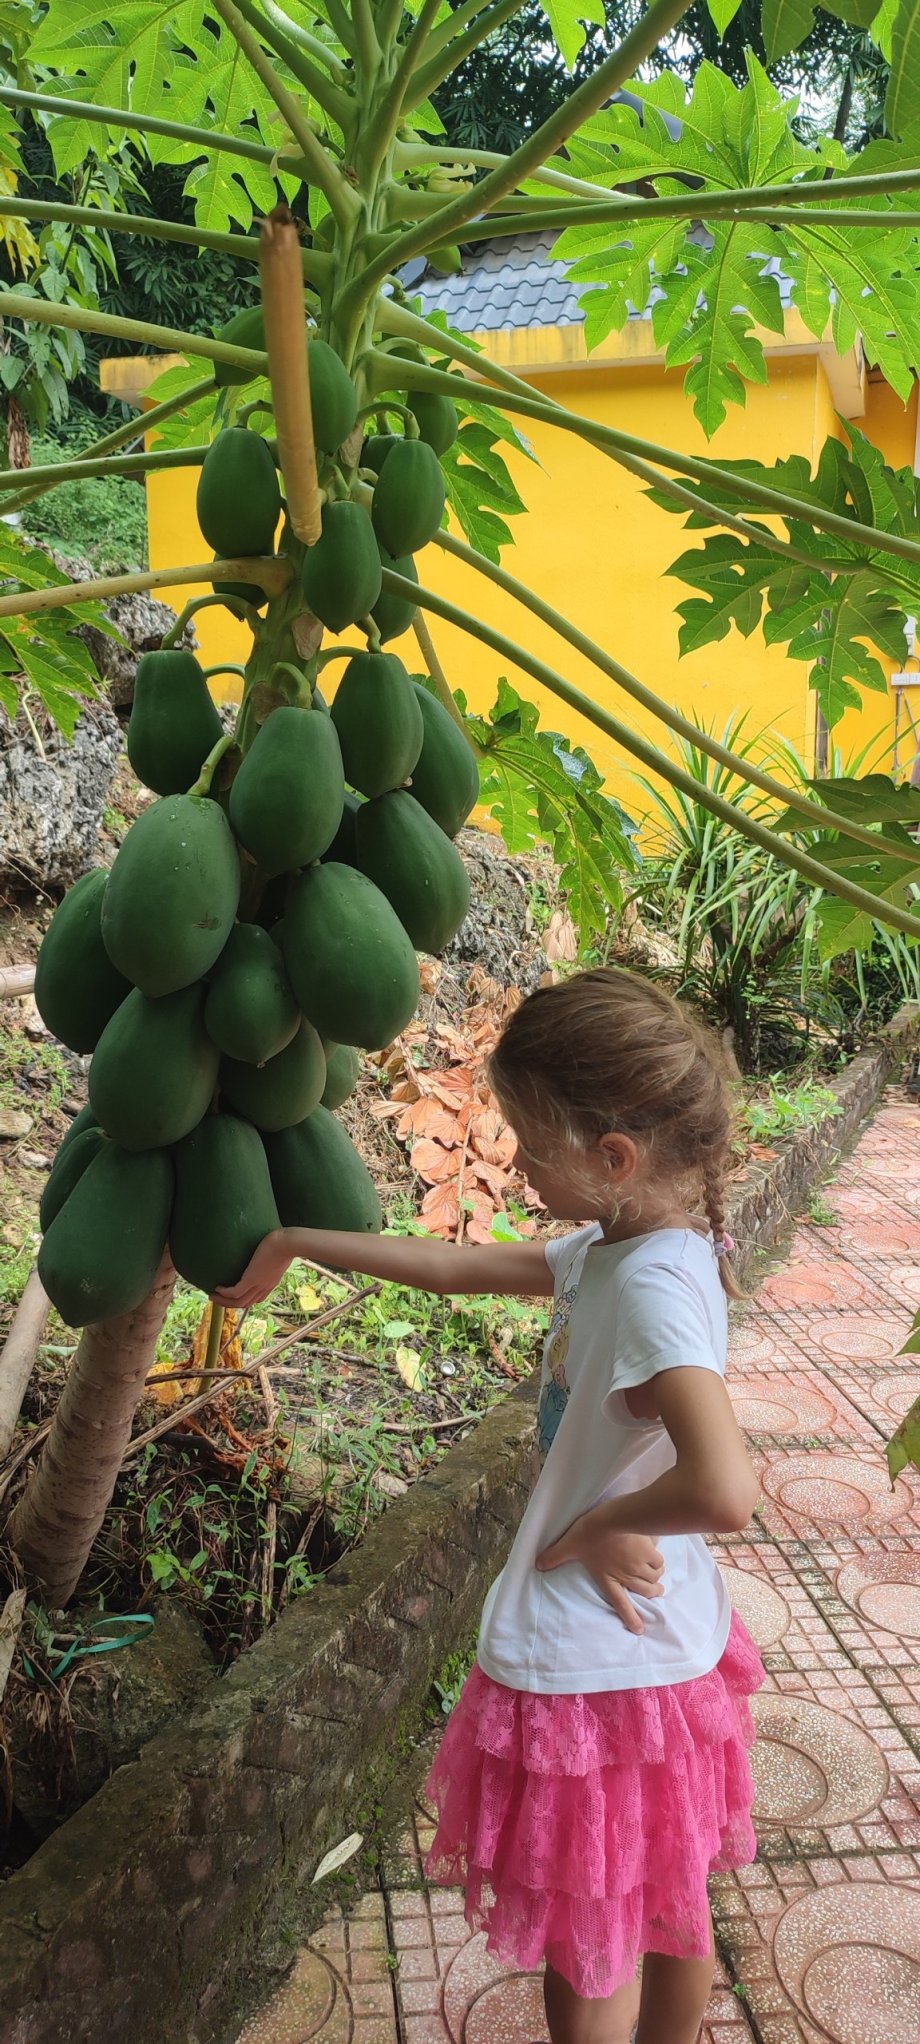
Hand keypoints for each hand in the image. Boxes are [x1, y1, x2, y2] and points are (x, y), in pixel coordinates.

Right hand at [213, 1230, 292, 1307]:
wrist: (288, 1243)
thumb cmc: (286, 1243)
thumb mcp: (278, 1252)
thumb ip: (272, 1254)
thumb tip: (266, 1245)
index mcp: (271, 1282)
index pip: (257, 1298)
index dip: (244, 1299)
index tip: (233, 1295)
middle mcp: (264, 1287)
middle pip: (245, 1304)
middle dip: (230, 1304)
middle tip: (217, 1298)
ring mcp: (258, 1284)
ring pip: (239, 1302)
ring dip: (223, 1301)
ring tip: (211, 1296)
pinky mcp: (252, 1279)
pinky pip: (235, 1292)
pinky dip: (225, 1293)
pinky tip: (217, 1287)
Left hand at [536, 1511, 664, 1635]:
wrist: (613, 1518)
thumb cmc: (590, 1532)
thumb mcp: (569, 1544)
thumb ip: (555, 1556)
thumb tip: (537, 1565)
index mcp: (608, 1578)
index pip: (621, 1603)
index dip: (631, 1618)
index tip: (639, 1629)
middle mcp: (626, 1576)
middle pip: (645, 1592)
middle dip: (652, 1594)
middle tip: (656, 1592)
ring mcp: (639, 1565)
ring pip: (654, 1578)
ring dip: (655, 1578)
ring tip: (655, 1575)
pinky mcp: (649, 1553)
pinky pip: (659, 1563)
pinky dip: (658, 1563)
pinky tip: (655, 1557)